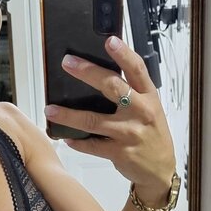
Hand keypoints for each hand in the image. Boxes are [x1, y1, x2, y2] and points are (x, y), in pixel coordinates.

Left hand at [44, 35, 175, 196]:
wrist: (160, 169)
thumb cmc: (152, 135)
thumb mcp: (150, 109)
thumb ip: (132, 93)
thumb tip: (100, 74)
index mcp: (149, 97)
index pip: (137, 70)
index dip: (124, 54)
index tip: (110, 41)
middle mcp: (140, 112)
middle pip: (112, 87)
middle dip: (87, 72)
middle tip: (68, 63)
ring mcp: (128, 133)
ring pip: (93, 120)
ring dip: (68, 114)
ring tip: (51, 109)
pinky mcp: (119, 152)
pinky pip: (91, 145)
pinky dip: (77, 141)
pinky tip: (66, 136)